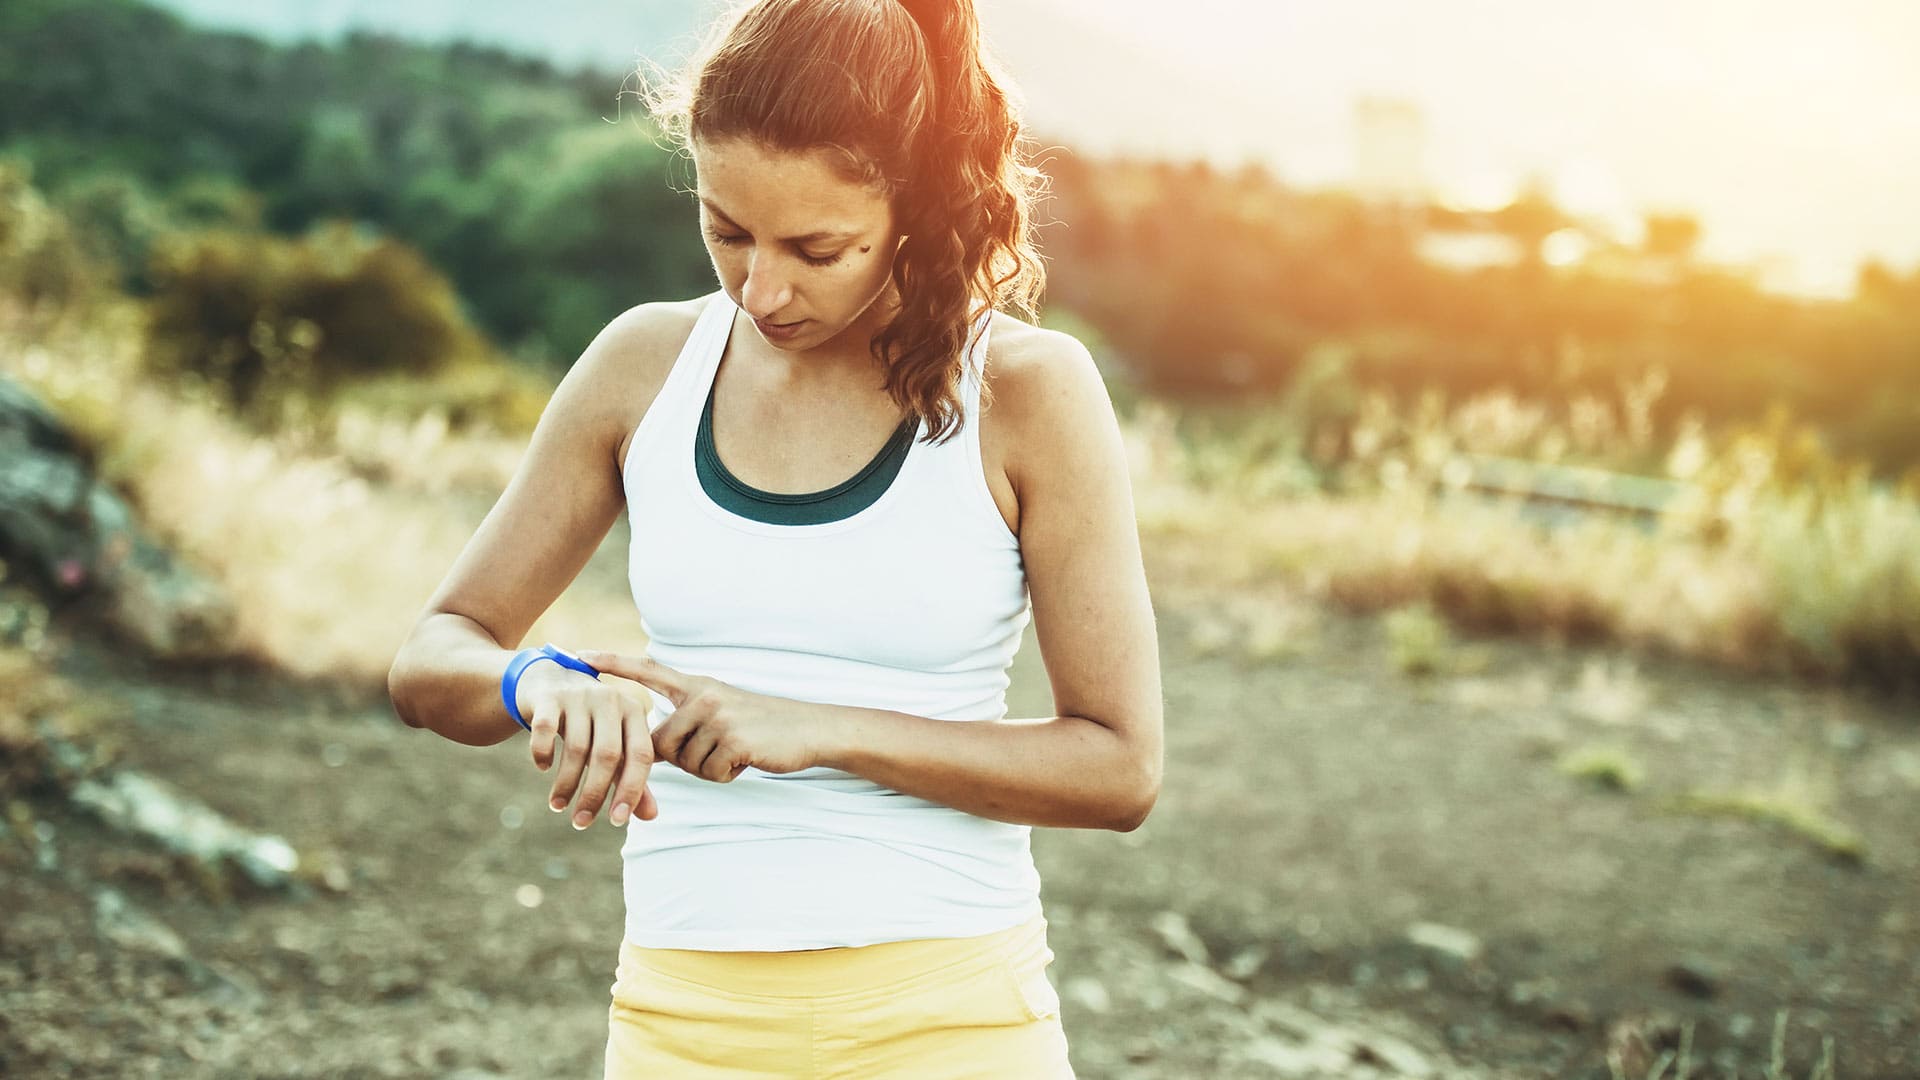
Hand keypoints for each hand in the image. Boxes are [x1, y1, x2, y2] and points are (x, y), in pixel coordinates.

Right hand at [516, 660, 657, 828]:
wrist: (549, 679)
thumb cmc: (590, 722)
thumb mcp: (614, 744)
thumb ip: (631, 777)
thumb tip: (650, 816)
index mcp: (634, 712)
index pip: (641, 755)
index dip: (632, 790)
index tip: (617, 821)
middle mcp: (611, 699)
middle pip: (608, 755)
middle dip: (594, 794)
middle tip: (580, 822)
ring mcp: (579, 694)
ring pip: (576, 747)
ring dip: (566, 783)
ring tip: (558, 805)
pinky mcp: (548, 696)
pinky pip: (545, 729)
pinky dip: (543, 753)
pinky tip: (543, 768)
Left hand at [575, 651, 825, 781]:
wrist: (809, 729)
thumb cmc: (761, 726)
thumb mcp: (720, 713)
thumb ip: (685, 722)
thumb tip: (646, 749)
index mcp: (698, 685)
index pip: (649, 671)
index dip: (614, 663)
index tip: (581, 654)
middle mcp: (704, 695)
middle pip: (659, 742)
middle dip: (682, 758)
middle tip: (718, 750)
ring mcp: (718, 715)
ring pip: (685, 762)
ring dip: (708, 767)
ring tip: (736, 751)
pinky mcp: (733, 739)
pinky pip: (708, 773)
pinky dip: (726, 774)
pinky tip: (747, 758)